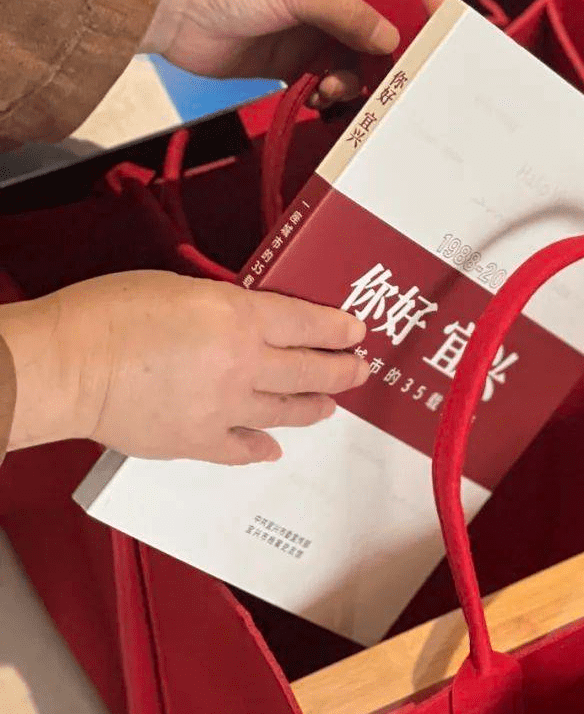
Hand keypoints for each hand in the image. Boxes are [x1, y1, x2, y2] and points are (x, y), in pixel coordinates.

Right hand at [0, 271, 370, 463]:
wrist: (69, 366)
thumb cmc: (113, 311)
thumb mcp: (183, 288)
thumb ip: (227, 309)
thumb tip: (248, 324)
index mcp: (242, 319)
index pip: (308, 325)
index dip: (338, 329)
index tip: (359, 332)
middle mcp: (245, 365)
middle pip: (309, 371)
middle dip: (342, 371)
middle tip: (360, 371)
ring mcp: (224, 409)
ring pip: (285, 412)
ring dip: (313, 408)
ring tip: (329, 406)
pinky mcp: (198, 442)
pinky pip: (241, 449)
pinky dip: (259, 448)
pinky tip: (272, 449)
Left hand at [140, 0, 445, 108]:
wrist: (167, 8)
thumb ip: (351, 14)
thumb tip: (390, 38)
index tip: (446, 23)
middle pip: (382, 23)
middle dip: (393, 50)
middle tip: (404, 73)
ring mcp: (312, 27)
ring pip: (359, 58)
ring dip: (357, 77)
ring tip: (340, 85)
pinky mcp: (294, 60)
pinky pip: (331, 80)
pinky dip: (334, 92)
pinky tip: (321, 95)